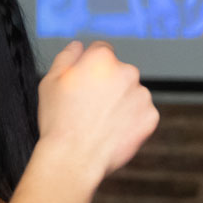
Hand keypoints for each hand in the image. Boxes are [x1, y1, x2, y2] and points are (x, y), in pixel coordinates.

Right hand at [37, 42, 157, 185]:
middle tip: (88, 106)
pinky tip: (112, 131)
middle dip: (108, 84)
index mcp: (102, 59)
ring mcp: (143, 94)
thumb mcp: (50, 82)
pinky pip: (141, 113)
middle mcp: (128, 71)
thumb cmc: (59, 120)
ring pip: (132, 93)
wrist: (74, 157)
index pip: (101, 50)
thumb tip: (79, 45)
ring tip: (99, 122)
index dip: (90, 66)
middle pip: (119, 72)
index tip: (84, 82)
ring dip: (121, 102)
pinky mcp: (152, 116)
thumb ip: (66, 57)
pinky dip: (131, 120)